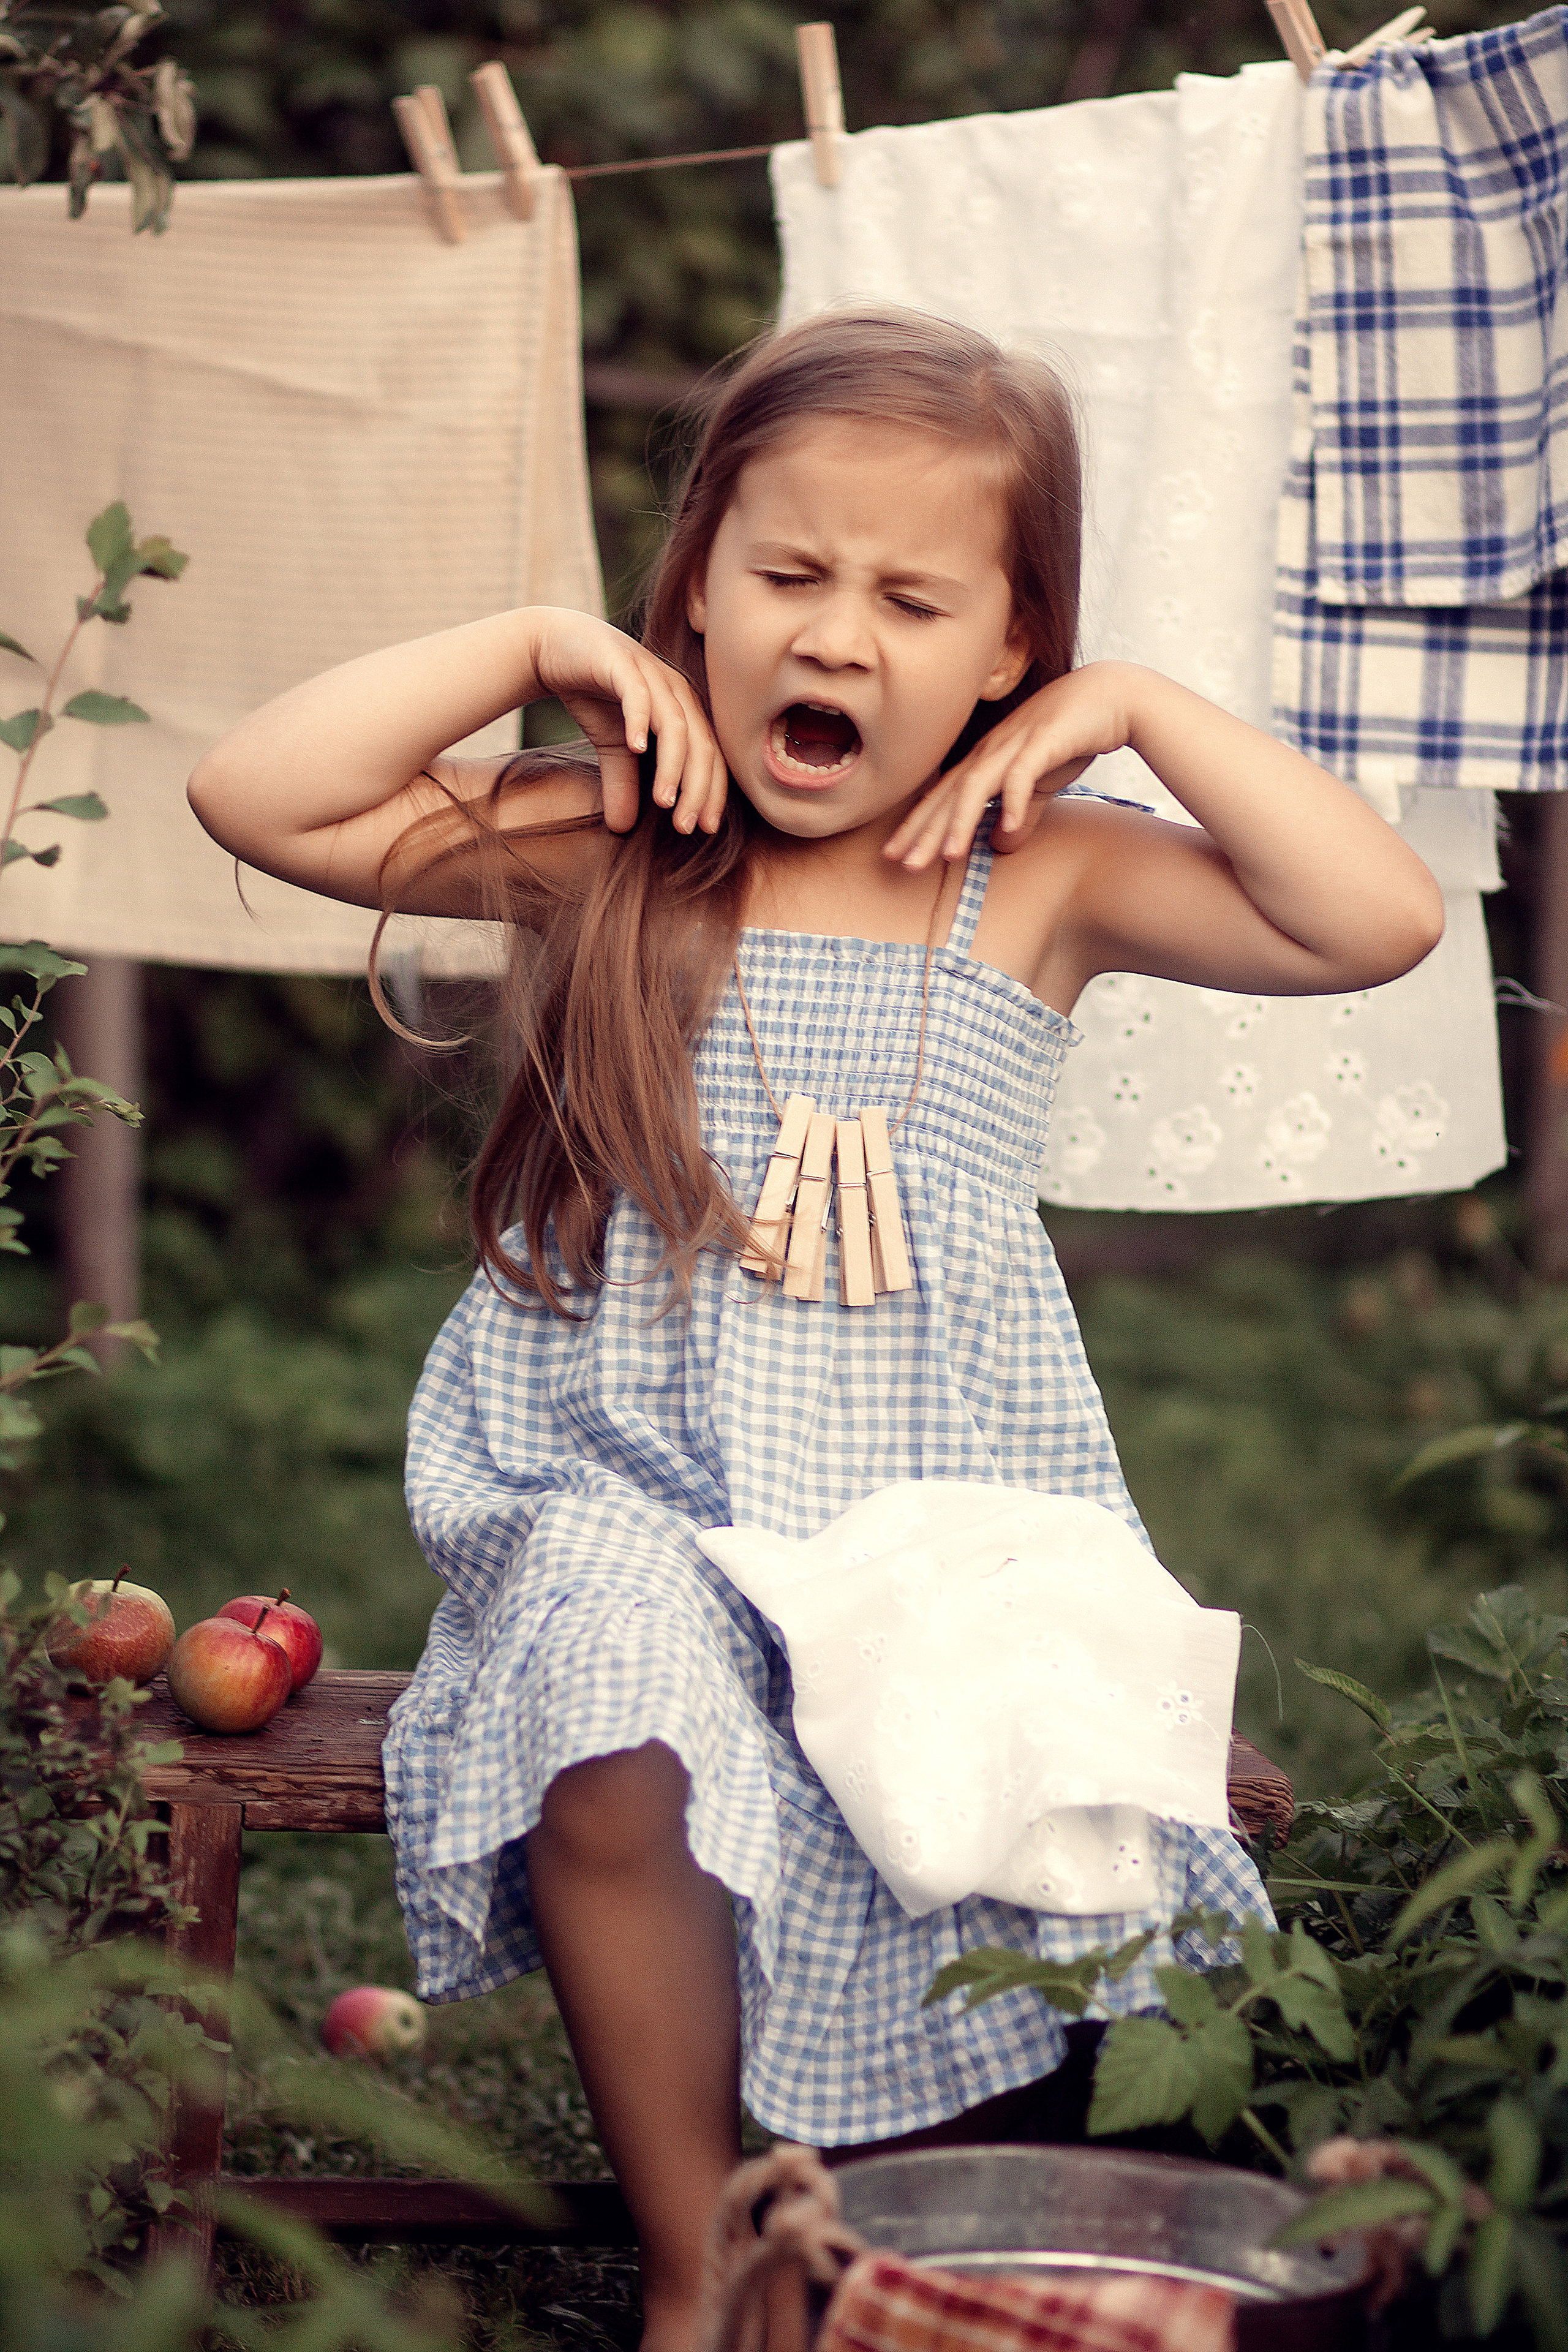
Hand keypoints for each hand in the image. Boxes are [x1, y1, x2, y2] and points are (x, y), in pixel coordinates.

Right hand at [527, 609, 728, 835]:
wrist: (556, 647)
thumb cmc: (595, 694)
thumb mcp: (612, 746)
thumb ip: (624, 782)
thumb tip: (622, 829)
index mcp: (684, 709)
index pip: (710, 756)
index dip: (711, 793)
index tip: (704, 828)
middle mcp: (676, 690)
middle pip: (700, 745)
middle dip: (697, 789)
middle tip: (687, 827)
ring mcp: (651, 674)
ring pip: (675, 725)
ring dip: (673, 766)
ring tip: (663, 802)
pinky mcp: (621, 663)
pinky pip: (637, 694)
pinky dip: (640, 721)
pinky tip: (636, 749)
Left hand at [882, 662, 1136, 868]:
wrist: (1113, 694)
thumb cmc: (1073, 736)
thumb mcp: (1042, 783)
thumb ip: (1021, 814)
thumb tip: (1001, 846)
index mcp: (986, 758)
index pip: (943, 797)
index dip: (917, 826)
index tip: (893, 855)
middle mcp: (992, 750)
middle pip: (949, 794)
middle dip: (923, 830)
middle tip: (898, 863)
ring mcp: (1016, 742)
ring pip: (976, 785)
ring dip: (960, 821)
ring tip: (947, 857)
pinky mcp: (1046, 739)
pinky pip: (1024, 772)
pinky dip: (1014, 800)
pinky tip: (1007, 829)